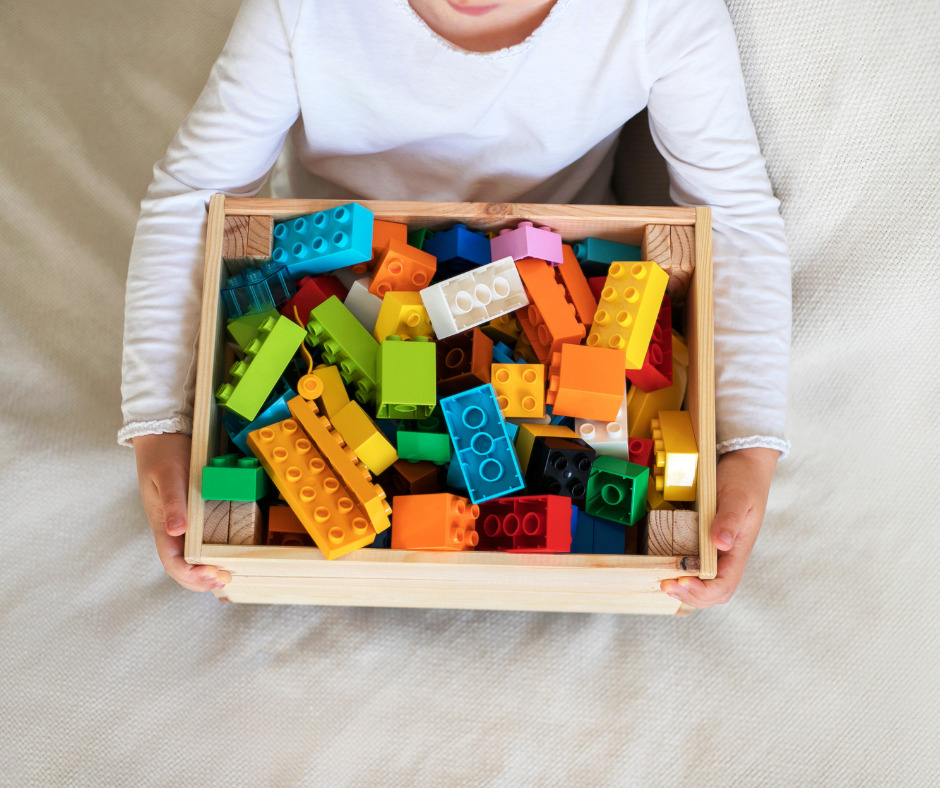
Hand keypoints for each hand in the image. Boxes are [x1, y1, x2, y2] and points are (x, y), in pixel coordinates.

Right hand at [133, 433, 231, 592]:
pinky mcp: (192, 515)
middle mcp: (171, 529)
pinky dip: (212, 556)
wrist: (162, 433)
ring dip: (207, 572)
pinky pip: (200, 543)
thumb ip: (172, 502)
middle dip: (202, 580)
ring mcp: (181, 523)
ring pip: (191, 559)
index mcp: (162, 524)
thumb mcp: (169, 475)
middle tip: (227, 579)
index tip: (213, 574)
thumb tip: (176, 530)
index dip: (191, 575)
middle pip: (182, 568)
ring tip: (228, 576)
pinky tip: (227, 559)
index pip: (173, 562)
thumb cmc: (163, 453)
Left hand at [661, 447, 778, 607]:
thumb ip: (730, 519)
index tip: (682, 580)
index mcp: (739, 550)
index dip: (703, 589)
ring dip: (684, 590)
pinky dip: (682, 576)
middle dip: (689, 595)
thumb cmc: (743, 481)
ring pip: (704, 585)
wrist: (745, 467)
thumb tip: (720, 543)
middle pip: (713, 593)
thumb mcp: (738, 497)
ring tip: (664, 583)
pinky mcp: (706, 544)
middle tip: (665, 584)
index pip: (724, 584)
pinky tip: (666, 570)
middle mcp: (728, 556)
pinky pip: (696, 569)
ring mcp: (718, 552)